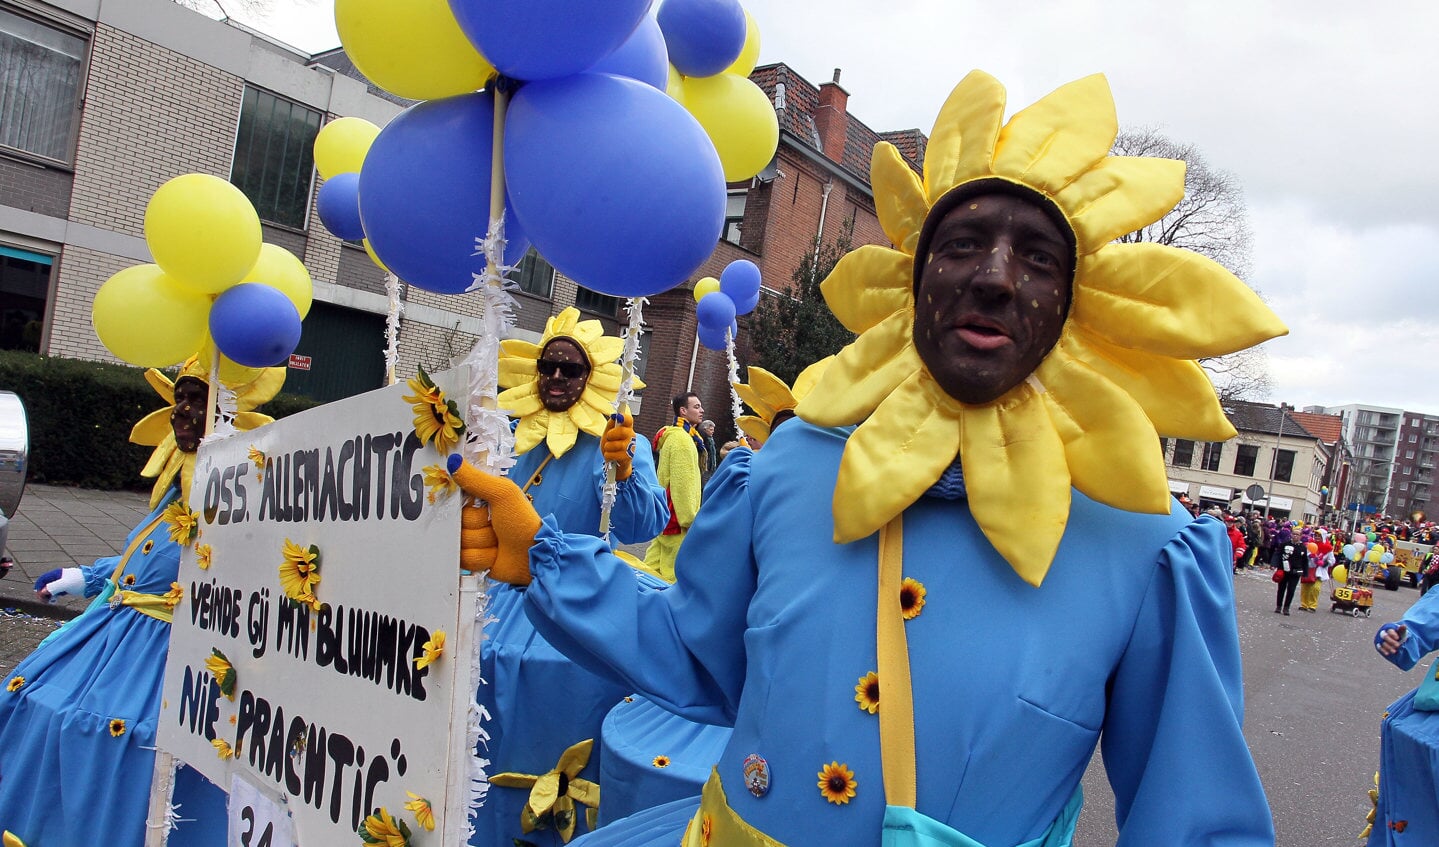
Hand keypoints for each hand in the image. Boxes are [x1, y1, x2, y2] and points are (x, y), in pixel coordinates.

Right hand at [34, 567, 83, 602]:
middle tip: (44, 601)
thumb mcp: (65, 584)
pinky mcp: (67, 588)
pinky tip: (54, 600)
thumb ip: (54, 587)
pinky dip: (53, 596)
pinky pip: (56, 592)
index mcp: (57, 574)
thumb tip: (43, 591)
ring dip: (48, 596)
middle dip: (43, 593)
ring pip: (50, 589)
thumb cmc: (79, 581)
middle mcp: (58, 578)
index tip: (40, 596)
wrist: (93, 583)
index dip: (39, 587)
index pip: (42, 580)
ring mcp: (62, 583)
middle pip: (45, 585)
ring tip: (50, 601)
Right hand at [448, 455, 539, 585]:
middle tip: (494, 523)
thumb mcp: (503, 494)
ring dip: (482, 542)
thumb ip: (477, 478)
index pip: (454, 496)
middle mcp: (472, 517)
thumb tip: (453, 461)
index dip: (459, 501)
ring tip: (498, 541)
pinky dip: (481, 557)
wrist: (532, 555)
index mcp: (478, 498)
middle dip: (476, 524)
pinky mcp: (470, 558)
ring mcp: (471, 539)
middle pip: (455, 521)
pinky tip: (494, 555)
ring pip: (459, 541)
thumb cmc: (522, 521)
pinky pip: (463, 558)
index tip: (470, 502)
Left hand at [602, 411, 635, 480]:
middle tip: (609, 438)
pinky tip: (611, 456)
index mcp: (627, 428)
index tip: (619, 416)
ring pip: (615, 444)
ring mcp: (630, 447)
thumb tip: (614, 416)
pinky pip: (612, 454)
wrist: (614, 463)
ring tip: (609, 449)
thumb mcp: (608, 433)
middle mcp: (631, 436)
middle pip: (622, 431)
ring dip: (608, 447)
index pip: (629, 420)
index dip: (624, 417)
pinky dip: (608, 455)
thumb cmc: (612, 446)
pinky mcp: (627, 457)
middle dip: (611, 435)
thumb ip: (611, 424)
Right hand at [1376, 623, 1407, 656]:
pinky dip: (1383, 650)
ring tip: (1394, 651)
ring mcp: (1380, 639)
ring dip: (1388, 647)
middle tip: (1397, 645)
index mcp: (1389, 629)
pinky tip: (1387, 653)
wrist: (1396, 641)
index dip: (1393, 634)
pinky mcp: (1379, 645)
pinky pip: (1379, 647)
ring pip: (1382, 643)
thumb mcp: (1402, 633)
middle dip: (1391, 641)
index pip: (1390, 631)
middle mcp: (1383, 634)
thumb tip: (1404, 625)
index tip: (1397, 638)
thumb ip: (1402, 629)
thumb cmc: (1399, 635)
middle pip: (1385, 636)